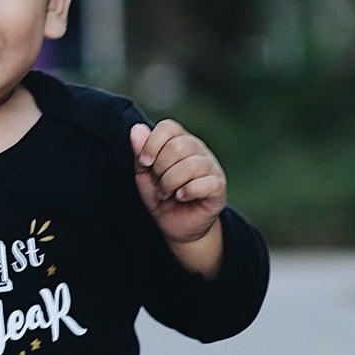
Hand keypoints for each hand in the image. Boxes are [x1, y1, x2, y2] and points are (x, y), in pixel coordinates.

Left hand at [129, 118, 226, 267]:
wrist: (177, 227)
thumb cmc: (162, 197)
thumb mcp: (144, 177)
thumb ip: (140, 154)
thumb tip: (136, 129)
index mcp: (180, 141)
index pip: (168, 127)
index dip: (152, 143)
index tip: (144, 163)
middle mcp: (198, 149)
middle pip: (177, 146)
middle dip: (160, 169)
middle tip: (158, 184)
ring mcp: (211, 167)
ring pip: (190, 165)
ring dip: (170, 183)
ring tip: (166, 194)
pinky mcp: (218, 186)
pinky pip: (203, 183)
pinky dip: (186, 192)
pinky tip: (182, 197)